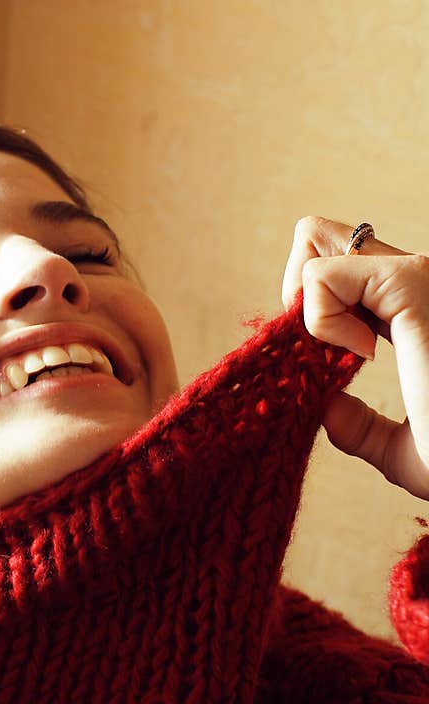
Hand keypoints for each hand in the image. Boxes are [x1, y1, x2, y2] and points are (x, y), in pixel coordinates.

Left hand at [282, 216, 428, 499]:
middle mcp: (419, 286)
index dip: (310, 312)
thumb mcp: (405, 453)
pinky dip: (318, 319)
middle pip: (325, 239)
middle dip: (298, 294)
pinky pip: (324, 274)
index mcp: (417, 316)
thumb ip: (362, 430)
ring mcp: (419, 278)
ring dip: (306, 307)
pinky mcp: (415, 282)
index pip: (339, 273)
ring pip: (317, 240)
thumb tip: (327, 408)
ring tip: (347, 355)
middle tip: (324, 352)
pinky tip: (359, 354)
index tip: (328, 364)